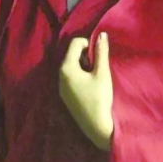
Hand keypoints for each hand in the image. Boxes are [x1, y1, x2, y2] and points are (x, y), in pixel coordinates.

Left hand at [59, 32, 113, 150]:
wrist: (97, 127)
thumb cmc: (100, 98)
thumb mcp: (102, 73)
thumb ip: (101, 52)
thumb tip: (101, 34)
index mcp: (67, 68)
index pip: (75, 43)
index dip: (88, 43)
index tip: (99, 53)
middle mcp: (60, 75)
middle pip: (71, 54)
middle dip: (85, 54)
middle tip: (98, 64)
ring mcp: (61, 86)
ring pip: (71, 65)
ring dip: (83, 64)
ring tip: (95, 74)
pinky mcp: (65, 95)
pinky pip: (70, 76)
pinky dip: (80, 74)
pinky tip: (90, 84)